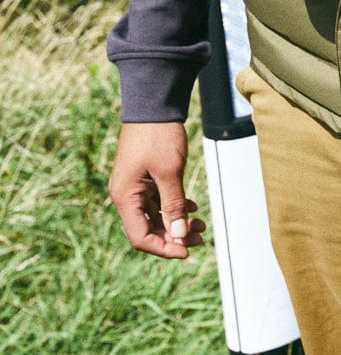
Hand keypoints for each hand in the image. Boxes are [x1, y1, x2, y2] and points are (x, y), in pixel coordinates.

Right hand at [108, 121, 205, 258]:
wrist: (154, 103)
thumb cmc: (158, 136)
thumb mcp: (169, 172)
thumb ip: (174, 205)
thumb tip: (179, 236)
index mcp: (125, 196)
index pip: (140, 236)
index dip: (163, 247)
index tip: (186, 251)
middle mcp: (126, 194)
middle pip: (148, 227)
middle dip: (174, 236)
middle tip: (200, 237)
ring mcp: (134, 184)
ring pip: (155, 214)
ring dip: (177, 221)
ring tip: (201, 225)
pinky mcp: (144, 176)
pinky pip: (157, 199)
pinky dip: (174, 205)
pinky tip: (193, 207)